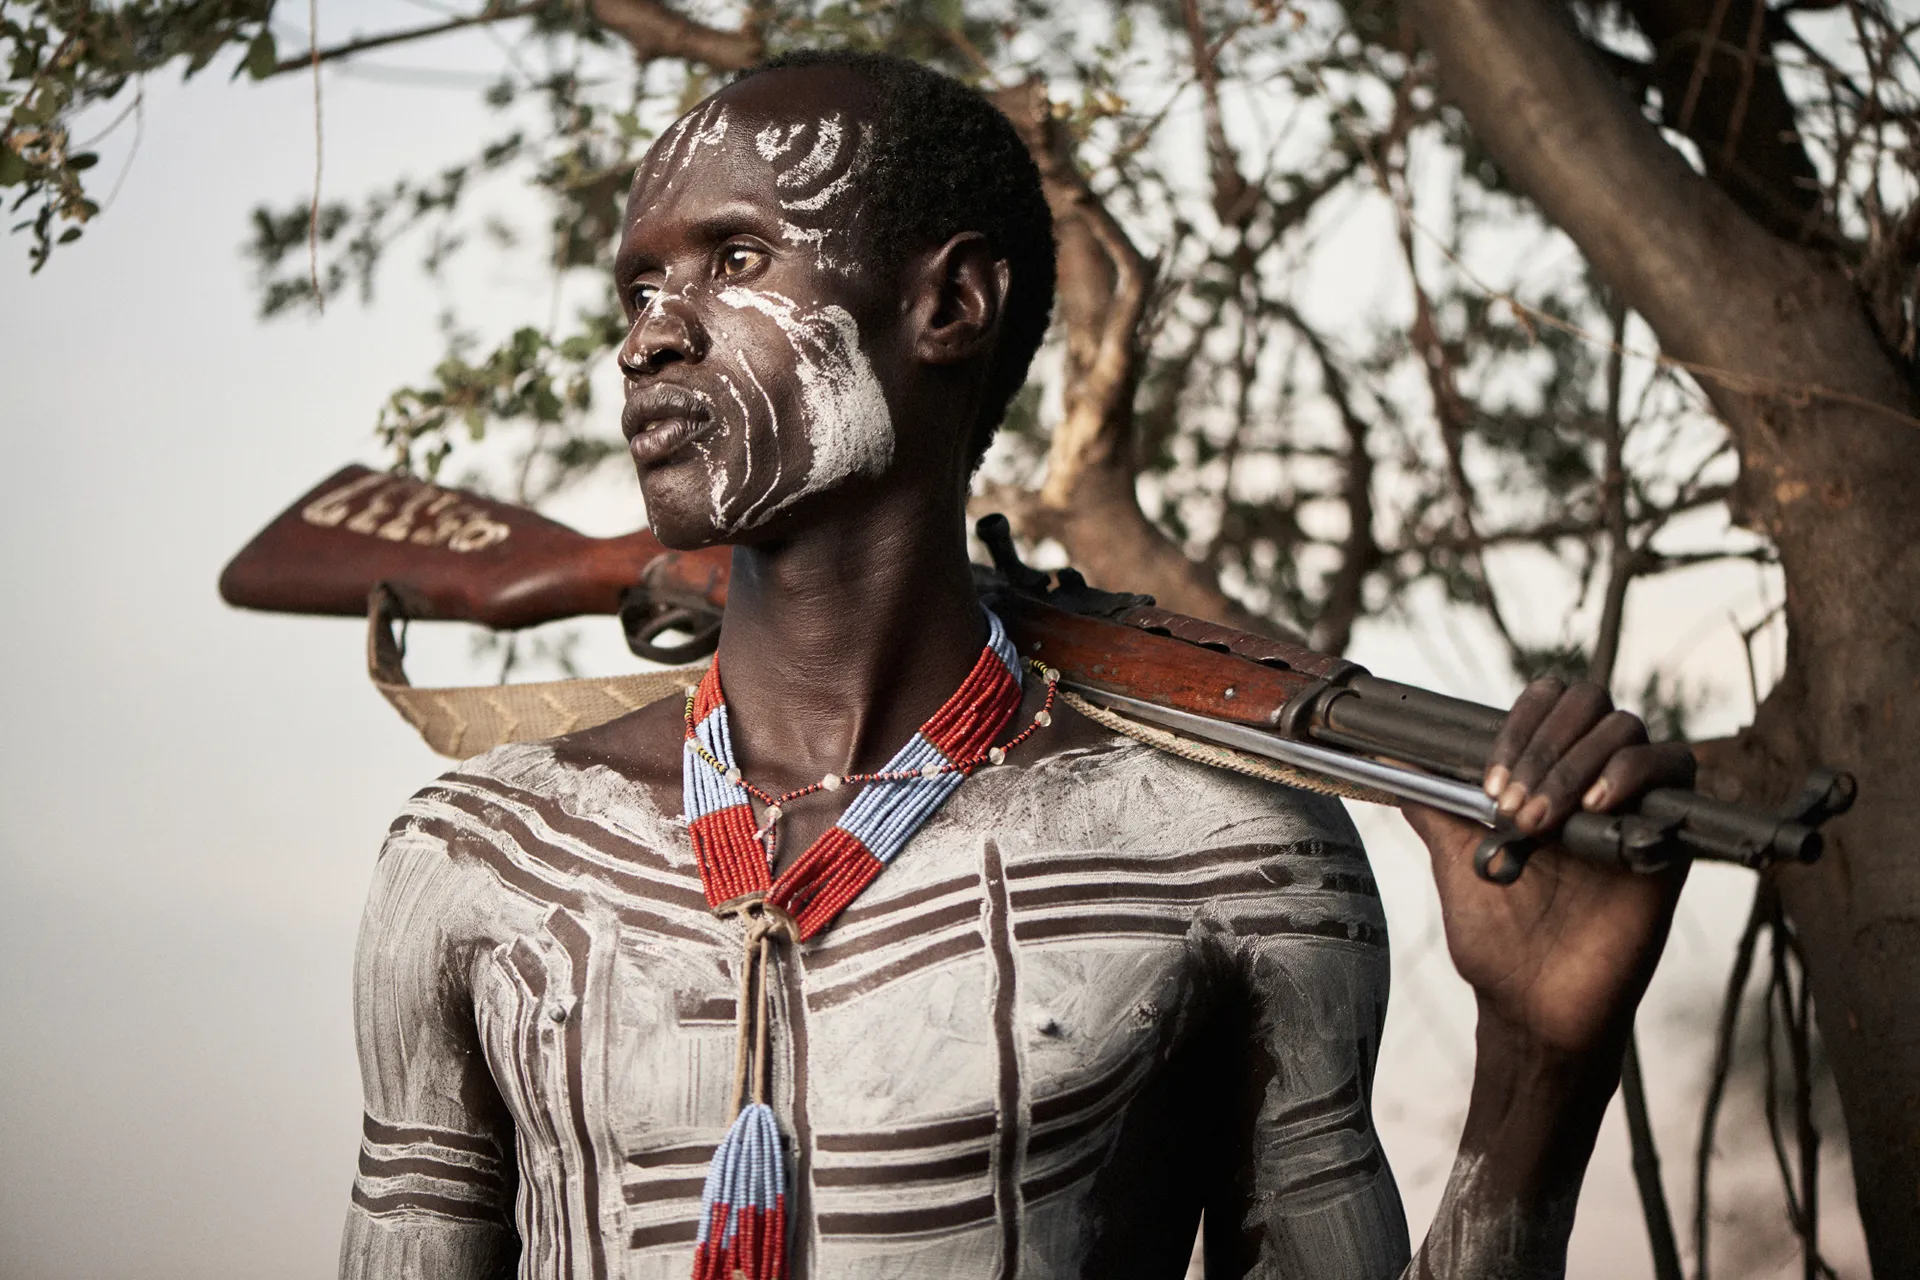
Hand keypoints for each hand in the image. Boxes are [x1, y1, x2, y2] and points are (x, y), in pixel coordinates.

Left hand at [1402, 677, 1695, 1061]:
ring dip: (1577, 764)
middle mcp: (1590, 780)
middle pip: (1588, 702)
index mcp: (1543, 776)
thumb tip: (1386, 753)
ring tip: (1542, 821)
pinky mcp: (1670, 834)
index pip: (1546, 701)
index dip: (1518, 726)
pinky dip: (1635, 772)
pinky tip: (1597, 808)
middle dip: (1543, 745)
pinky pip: (1675, 767)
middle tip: (1510, 807)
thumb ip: (1432, 803)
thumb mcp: (1453, 858)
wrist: (1533, 1004)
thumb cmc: (1496, 936)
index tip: (1486, 785)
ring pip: (1626, 728)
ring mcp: (1633, 804)